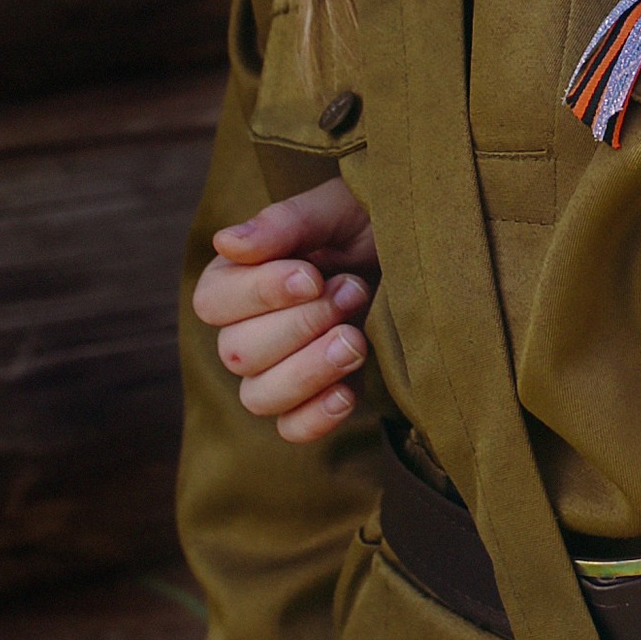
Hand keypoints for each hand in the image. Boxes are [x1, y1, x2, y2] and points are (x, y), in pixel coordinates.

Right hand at [194, 179, 379, 442]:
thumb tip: (225, 242)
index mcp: (238, 279)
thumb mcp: (337, 210)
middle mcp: (246, 330)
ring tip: (355, 340)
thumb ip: (284, 223)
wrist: (427, 259)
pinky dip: (317, 417)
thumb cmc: (371, 225)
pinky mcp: (314, 402)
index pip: (213, 301)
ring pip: (260, 397)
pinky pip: (293, 429)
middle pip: (237, 353)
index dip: (260, 294)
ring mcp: (277, 372)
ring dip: (309, 371)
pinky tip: (348, 391)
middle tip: (352, 291)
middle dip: (301, 325)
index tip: (313, 277)